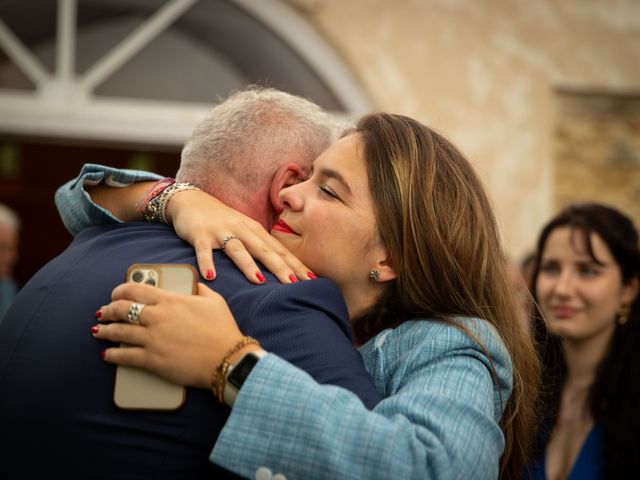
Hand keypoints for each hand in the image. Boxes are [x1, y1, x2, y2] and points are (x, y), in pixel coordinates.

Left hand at [93, 282, 249, 388]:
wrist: (227, 358)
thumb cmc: (223, 330)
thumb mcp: (215, 301)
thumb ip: (199, 289)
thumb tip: (193, 283)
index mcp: (171, 300)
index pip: (135, 290)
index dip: (120, 290)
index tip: (115, 294)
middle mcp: (158, 317)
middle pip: (122, 309)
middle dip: (108, 310)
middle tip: (103, 313)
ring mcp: (153, 339)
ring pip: (118, 332)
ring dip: (105, 331)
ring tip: (99, 331)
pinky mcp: (152, 360)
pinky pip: (125, 356)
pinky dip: (112, 355)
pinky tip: (107, 355)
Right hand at [166, 189, 313, 283]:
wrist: (192, 200)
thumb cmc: (223, 222)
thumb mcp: (246, 232)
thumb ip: (261, 248)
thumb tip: (283, 270)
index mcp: (256, 231)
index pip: (280, 250)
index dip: (296, 265)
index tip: (312, 280)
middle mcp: (242, 230)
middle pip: (264, 250)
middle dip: (281, 267)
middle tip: (295, 284)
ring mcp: (221, 232)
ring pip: (238, 249)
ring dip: (248, 265)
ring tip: (260, 281)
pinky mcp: (201, 235)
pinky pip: (204, 251)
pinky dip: (207, 262)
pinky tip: (211, 276)